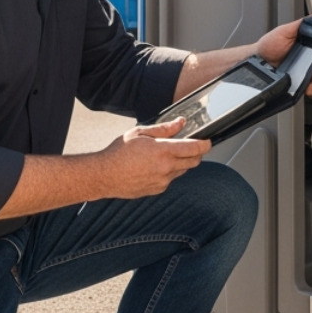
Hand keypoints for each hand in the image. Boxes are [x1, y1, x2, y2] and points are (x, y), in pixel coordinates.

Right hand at [95, 119, 209, 198]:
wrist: (104, 175)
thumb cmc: (119, 152)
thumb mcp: (140, 132)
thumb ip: (164, 128)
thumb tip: (180, 122)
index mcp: (163, 151)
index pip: (195, 148)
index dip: (205, 144)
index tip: (207, 141)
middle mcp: (166, 168)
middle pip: (194, 162)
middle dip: (196, 154)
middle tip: (189, 146)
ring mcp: (162, 181)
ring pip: (182, 171)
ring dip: (181, 163)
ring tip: (164, 155)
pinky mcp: (157, 190)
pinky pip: (170, 180)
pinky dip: (169, 173)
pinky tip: (155, 167)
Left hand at [255, 18, 311, 95]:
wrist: (257, 60)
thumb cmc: (268, 44)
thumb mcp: (284, 30)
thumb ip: (300, 24)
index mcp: (306, 43)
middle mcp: (307, 56)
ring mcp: (303, 69)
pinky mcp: (298, 81)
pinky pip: (308, 86)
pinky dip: (311, 88)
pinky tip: (308, 86)